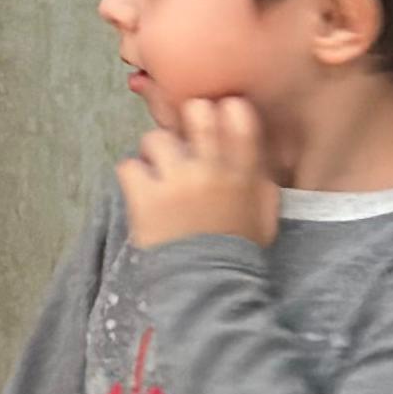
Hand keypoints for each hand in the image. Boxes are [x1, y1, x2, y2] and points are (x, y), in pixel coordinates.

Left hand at [117, 94, 279, 251]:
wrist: (208, 286)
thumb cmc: (238, 248)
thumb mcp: (263, 213)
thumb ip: (261, 178)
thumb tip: (258, 148)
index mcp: (243, 172)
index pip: (239, 116)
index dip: (225, 108)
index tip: (217, 115)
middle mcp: (211, 170)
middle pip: (196, 113)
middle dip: (186, 119)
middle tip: (182, 139)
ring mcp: (176, 181)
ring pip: (155, 138)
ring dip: (154, 154)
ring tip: (159, 174)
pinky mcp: (146, 196)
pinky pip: (128, 165)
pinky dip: (133, 177)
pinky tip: (143, 192)